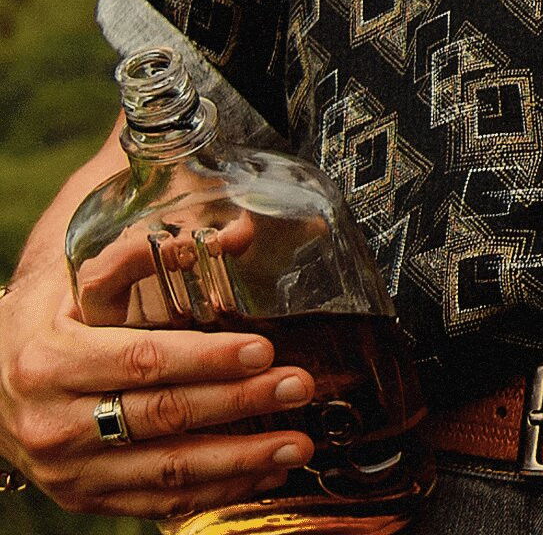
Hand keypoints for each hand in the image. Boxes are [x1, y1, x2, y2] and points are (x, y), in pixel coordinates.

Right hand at [0, 241, 317, 518]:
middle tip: (297, 385)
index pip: (141, 361)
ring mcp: (68, 470)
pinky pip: (159, 503)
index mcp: (51, 362)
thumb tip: (232, 235)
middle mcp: (54, 423)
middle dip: (239, 401)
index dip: (206, 358)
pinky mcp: (85, 499)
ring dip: (240, 459)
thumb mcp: (75, 286)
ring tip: (298, 442)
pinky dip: (218, 491)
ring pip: (167, 471)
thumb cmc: (48, 326)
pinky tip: (265, 471)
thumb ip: (140, 258)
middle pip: (162, 415)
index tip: (263, 350)